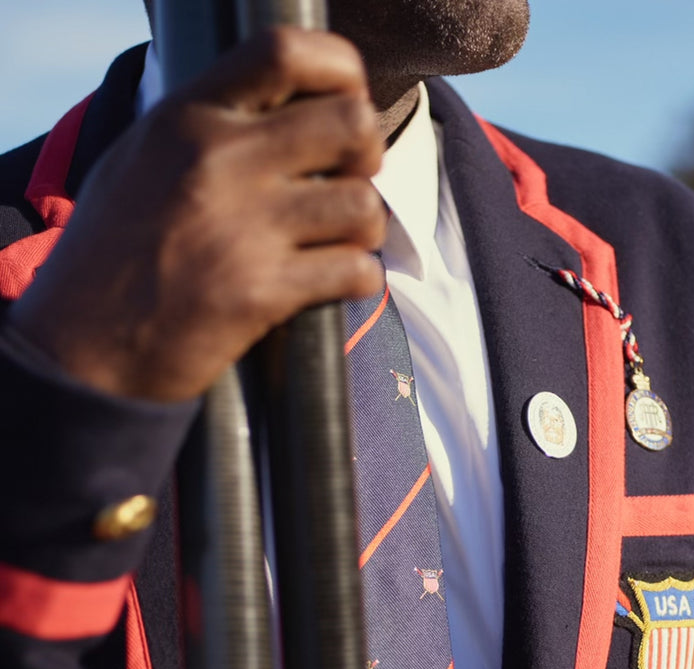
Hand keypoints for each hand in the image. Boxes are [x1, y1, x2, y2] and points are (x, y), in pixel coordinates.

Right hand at [7, 27, 386, 401]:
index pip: (284, 53)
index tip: (347, 100)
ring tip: (338, 243)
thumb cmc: (112, 256)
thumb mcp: (141, 160)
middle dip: (368, 156)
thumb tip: (280, 110)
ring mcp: (245, 228)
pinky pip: (357, 271)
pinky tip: (335, 283)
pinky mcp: (263, 292)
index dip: (340, 71)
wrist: (84, 349)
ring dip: (364, 229)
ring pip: (363, 205)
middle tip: (350, 181)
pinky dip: (360, 280)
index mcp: (187, 118)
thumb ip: (205, 129)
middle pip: (350, 125)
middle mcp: (219, 162)